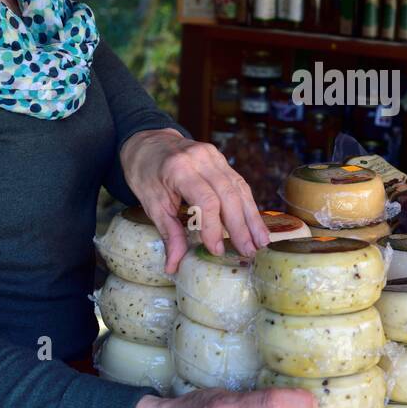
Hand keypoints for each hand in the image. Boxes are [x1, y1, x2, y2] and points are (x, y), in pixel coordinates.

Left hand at [120, 128, 268, 272]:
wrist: (147, 142)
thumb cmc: (145, 173)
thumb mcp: (150, 204)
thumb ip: (168, 233)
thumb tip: (173, 265)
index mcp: (178, 169)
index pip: (205, 200)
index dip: (214, 227)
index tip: (217, 250)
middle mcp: (201, 159)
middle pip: (228, 194)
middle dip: (241, 226)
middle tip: (249, 252)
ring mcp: (214, 156)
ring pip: (239, 188)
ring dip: (251, 217)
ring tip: (261, 241)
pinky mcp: (221, 159)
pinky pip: (238, 183)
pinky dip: (247, 204)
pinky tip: (255, 223)